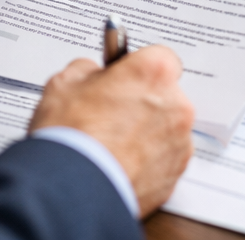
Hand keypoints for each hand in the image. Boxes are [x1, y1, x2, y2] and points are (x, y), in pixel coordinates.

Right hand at [29, 46, 193, 217]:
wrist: (74, 188)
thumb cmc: (72, 135)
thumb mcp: (66, 81)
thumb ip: (89, 69)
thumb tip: (93, 74)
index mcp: (153, 72)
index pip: (159, 57)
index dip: (138, 67)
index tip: (124, 75)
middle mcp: (175, 105)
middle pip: (164, 93)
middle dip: (143, 100)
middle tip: (111, 111)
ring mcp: (178, 142)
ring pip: (165, 128)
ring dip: (147, 131)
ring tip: (112, 142)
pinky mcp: (175, 175)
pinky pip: (164, 158)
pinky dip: (148, 160)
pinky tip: (119, 161)